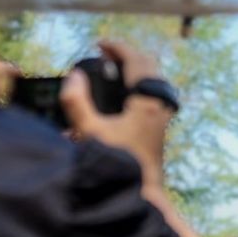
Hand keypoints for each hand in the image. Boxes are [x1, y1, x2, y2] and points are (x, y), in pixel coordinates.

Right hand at [62, 40, 173, 178]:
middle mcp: (160, 104)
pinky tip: (122, 95)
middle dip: (126, 55)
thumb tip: (74, 77)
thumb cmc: (116, 163)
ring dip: (134, 70)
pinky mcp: (160, 126)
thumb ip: (77, 102)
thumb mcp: (90, 132)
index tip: (100, 44)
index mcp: (147, 101)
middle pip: (148, 65)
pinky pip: (154, 93)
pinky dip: (139, 84)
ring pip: (153, 79)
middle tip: (105, 55)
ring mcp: (163, 115)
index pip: (136, 60)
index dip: (118, 47)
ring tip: (111, 71)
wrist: (141, 192)